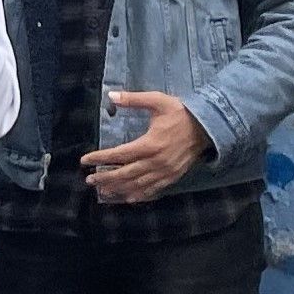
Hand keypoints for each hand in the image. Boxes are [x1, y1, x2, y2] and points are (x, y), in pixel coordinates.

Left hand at [80, 93, 208, 202]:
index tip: (85, 161)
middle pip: (126, 174)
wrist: (208, 127)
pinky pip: (154, 189)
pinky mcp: (173, 176)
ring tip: (103, 192)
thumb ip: (134, 100)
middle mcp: (156, 161)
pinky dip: (140, 195)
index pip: (119, 154)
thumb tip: (111, 95)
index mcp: (150, 144)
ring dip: (119, 189)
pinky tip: (129, 198)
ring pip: (138, 184)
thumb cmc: (180, 112)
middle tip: (89, 181)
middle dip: (106, 177)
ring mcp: (165, 171)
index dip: (101, 158)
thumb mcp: (157, 101)